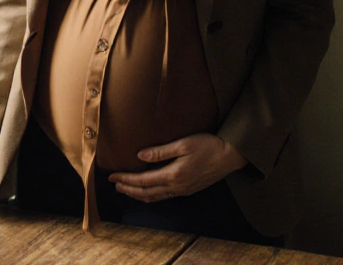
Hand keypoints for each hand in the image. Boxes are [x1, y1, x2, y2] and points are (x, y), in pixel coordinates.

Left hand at [106, 134, 246, 202]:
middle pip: (146, 192)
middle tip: (114, 184)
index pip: (143, 180)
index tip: (112, 176)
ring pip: (154, 197)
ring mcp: (182, 191)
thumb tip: (140, 155)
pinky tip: (146, 192)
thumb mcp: (183, 144)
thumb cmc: (207, 146)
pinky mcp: (187, 190)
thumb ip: (161, 151)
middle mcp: (176, 187)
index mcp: (173, 175)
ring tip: (125, 190)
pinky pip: (163, 197)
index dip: (126, 179)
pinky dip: (150, 196)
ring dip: (137, 194)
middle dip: (128, 189)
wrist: (230, 156)